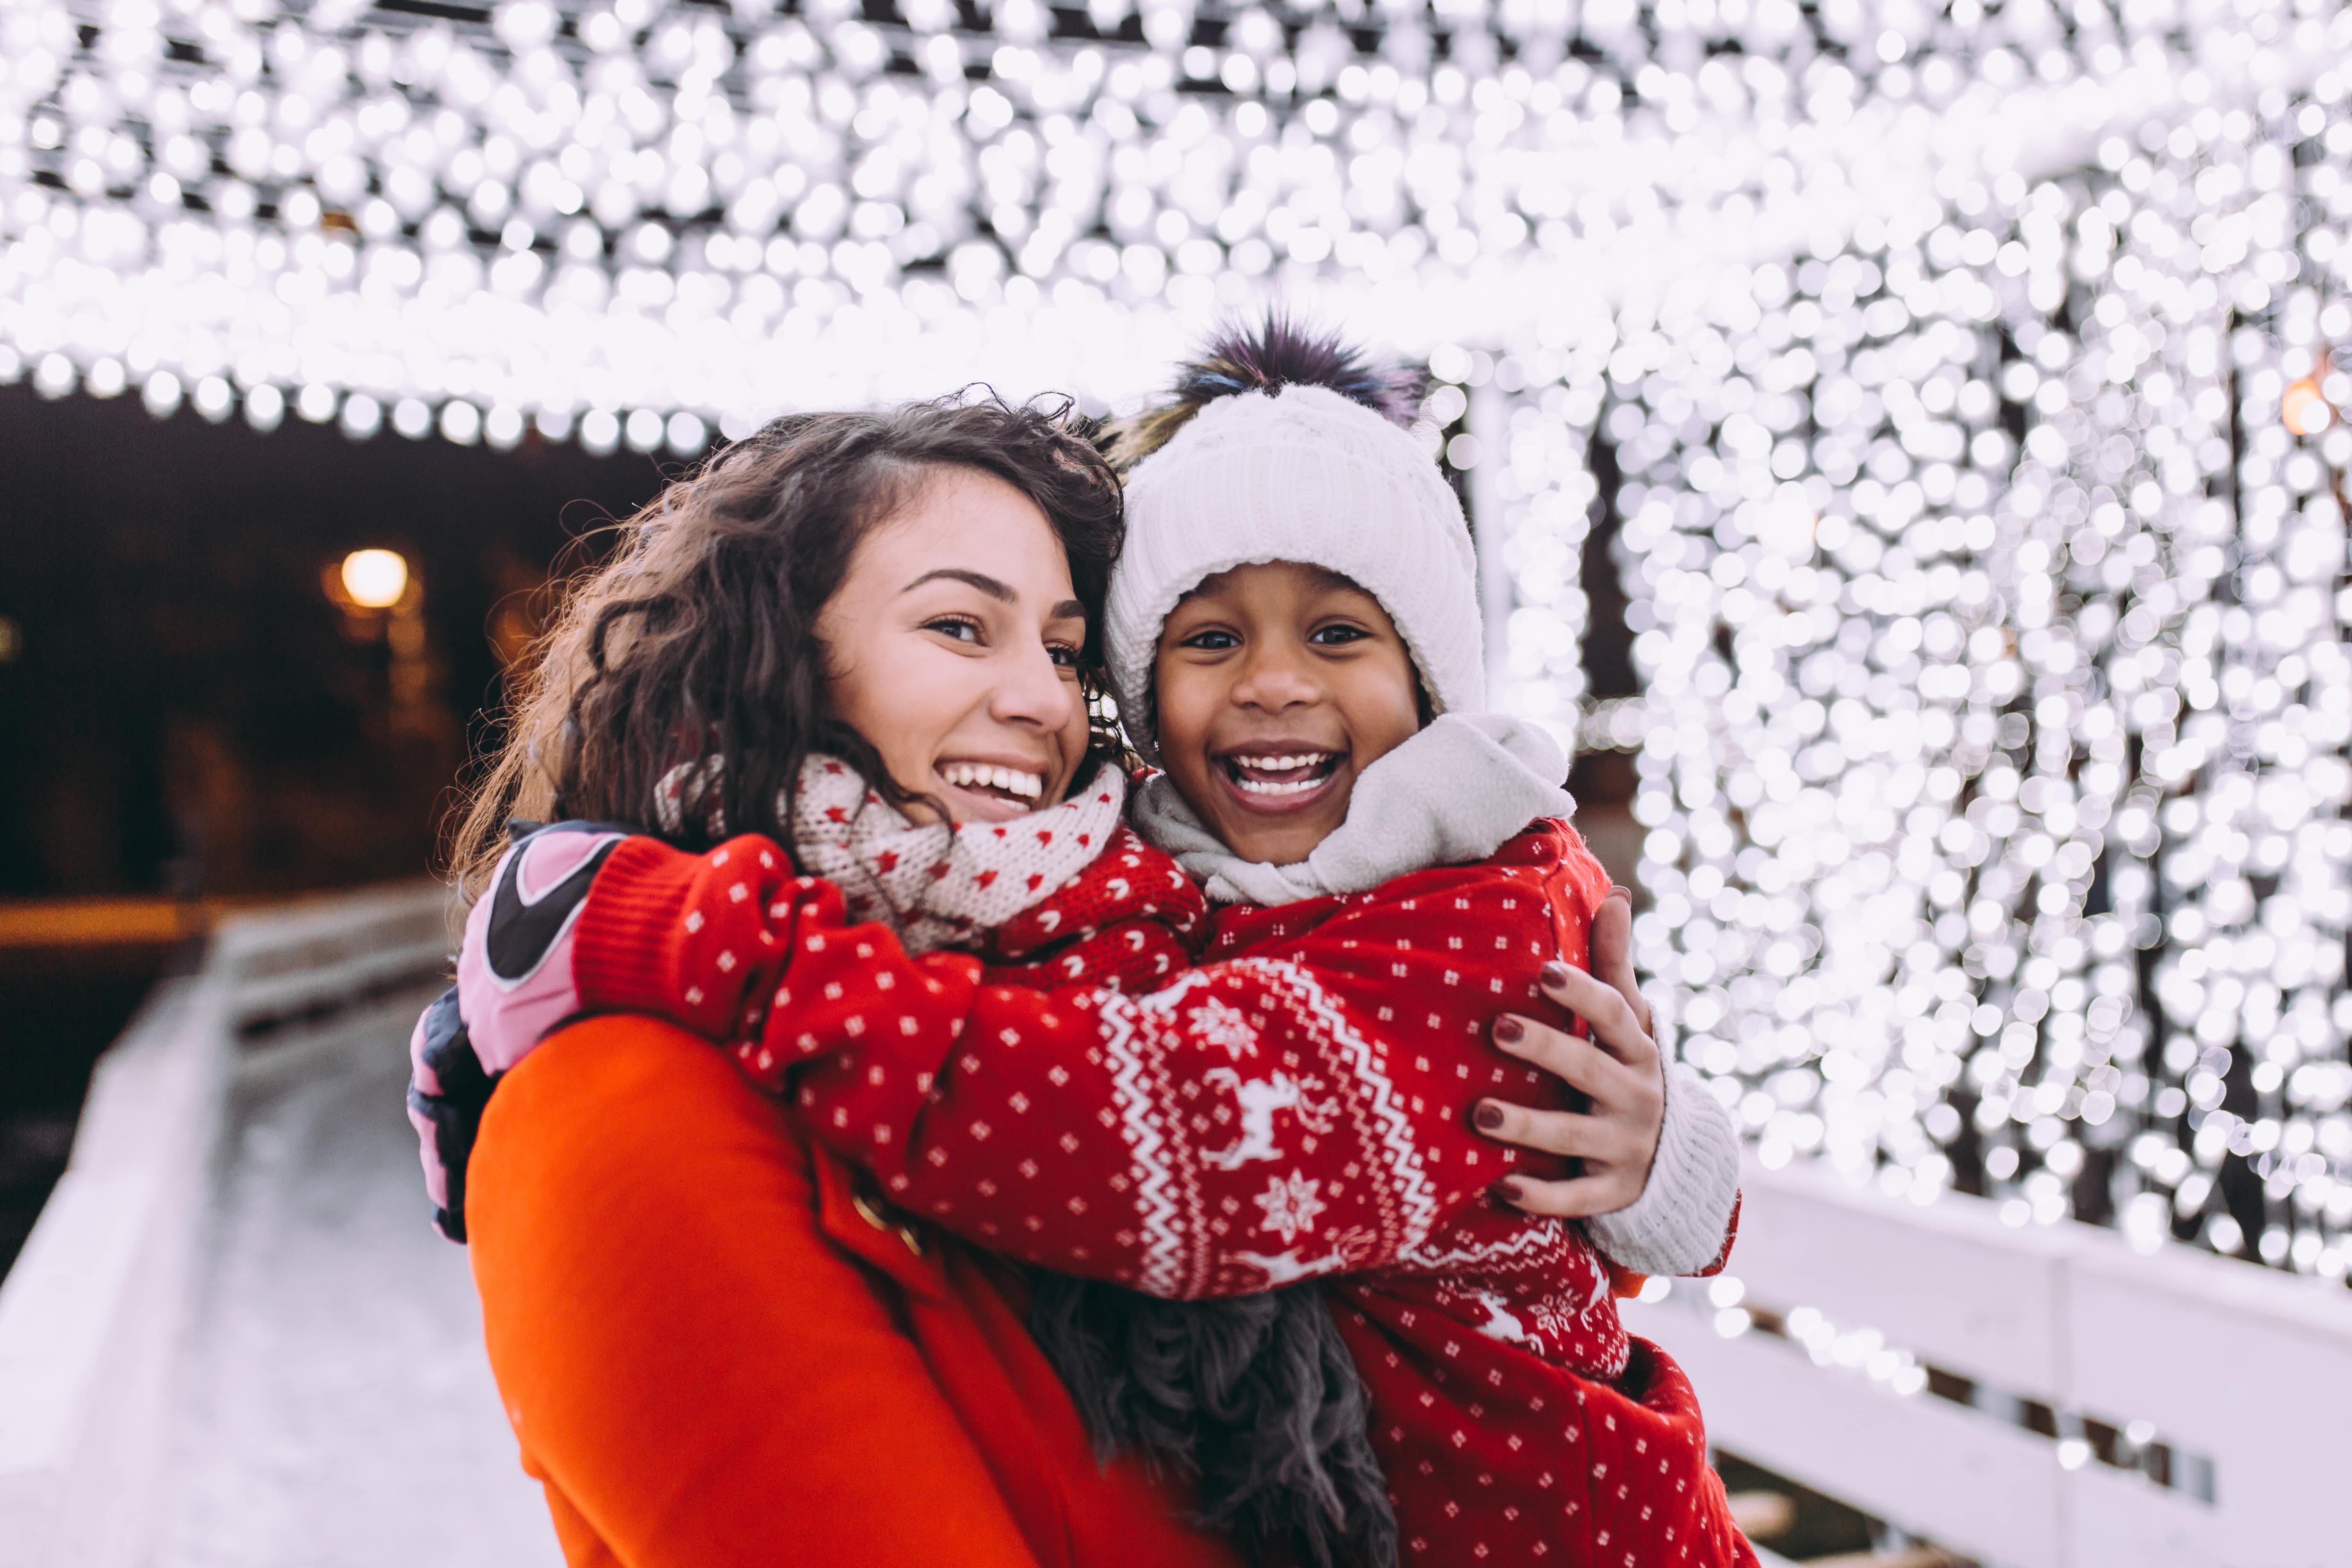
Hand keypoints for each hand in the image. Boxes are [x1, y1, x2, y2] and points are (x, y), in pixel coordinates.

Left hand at [1472, 887, 1666, 1217]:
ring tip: (1479, 1115)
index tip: (1544, 971)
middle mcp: (1636, 1098)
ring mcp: (1625, 1149)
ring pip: (1572, 1137)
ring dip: (1527, 1127)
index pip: (1616, 1015)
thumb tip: (1616, 893)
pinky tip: (1501, 1187)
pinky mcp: (1612, 1194)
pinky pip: (1576, 1199)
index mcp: (1638, 1051)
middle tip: (1497, 1028)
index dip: (1583, 992)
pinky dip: (1541, 1197)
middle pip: (1589, 1069)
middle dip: (1546, 1049)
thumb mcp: (1631, 1024)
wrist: (1676, 1163)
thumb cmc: (1630, 1072)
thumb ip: (1617, 965)